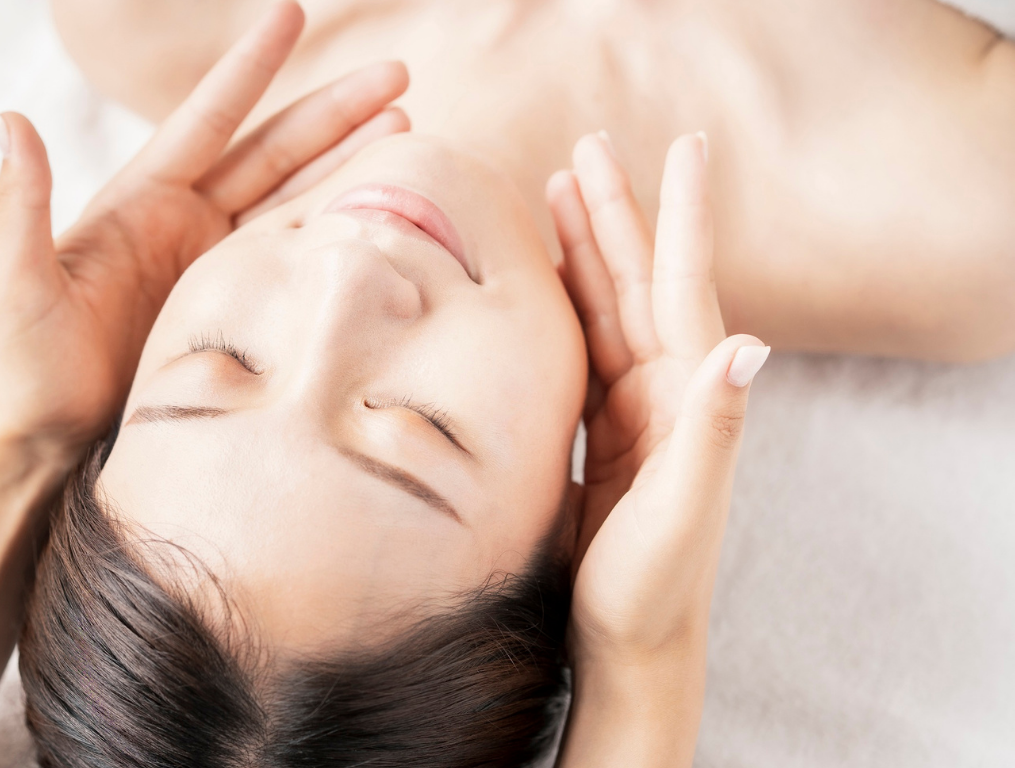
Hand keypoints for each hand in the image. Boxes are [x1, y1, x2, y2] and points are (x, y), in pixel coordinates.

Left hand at [0, 1, 408, 461]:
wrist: (55, 442)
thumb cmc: (28, 366)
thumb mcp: (16, 283)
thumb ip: (19, 204)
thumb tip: (6, 119)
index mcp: (141, 200)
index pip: (208, 119)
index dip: (250, 68)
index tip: (291, 13)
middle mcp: (186, 221)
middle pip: (274, 151)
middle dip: (333, 110)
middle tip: (397, 76)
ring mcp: (216, 264)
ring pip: (296, 197)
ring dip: (348, 160)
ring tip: (404, 127)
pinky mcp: (237, 309)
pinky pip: (296, 259)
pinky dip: (337, 230)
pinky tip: (380, 212)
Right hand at [547, 132, 769, 660]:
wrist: (631, 646)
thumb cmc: (653, 590)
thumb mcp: (683, 514)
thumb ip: (713, 428)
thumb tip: (749, 343)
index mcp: (686, 397)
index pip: (681, 287)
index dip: (680, 216)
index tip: (683, 149)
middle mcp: (666, 392)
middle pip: (637, 282)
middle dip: (617, 212)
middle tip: (589, 147)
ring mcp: (634, 410)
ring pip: (605, 307)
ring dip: (585, 247)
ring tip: (559, 191)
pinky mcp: (603, 432)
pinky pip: (582, 347)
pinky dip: (564, 302)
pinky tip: (545, 278)